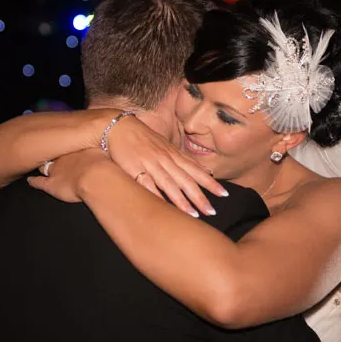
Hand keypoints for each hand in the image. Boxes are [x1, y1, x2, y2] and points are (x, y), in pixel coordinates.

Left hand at [27, 149, 109, 202]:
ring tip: (39, 163)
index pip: (69, 145)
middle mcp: (66, 156)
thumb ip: (109, 154)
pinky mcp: (51, 184)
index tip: (67, 145)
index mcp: (79, 148)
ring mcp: (56, 170)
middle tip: (51, 151)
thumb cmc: (109, 167)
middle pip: (56, 153)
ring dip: (42, 165)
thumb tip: (119, 151)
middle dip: (53, 152)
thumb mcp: (112, 155)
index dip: (67, 146)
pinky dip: (33, 181)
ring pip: (45, 165)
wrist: (100, 178)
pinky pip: (38, 182)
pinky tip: (29, 181)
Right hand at [106, 115, 227, 215]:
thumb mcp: (167, 146)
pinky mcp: (133, 169)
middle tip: (212, 212)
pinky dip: (155, 196)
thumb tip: (207, 170)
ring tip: (194, 215)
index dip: (210, 183)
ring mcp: (150, 164)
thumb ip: (185, 160)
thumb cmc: (143, 138)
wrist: (116, 126)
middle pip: (186, 180)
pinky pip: (146, 185)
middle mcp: (165, 159)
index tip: (224, 194)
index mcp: (173, 155)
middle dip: (200, 196)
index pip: (195, 170)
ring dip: (182, 200)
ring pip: (169, 184)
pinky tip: (163, 207)